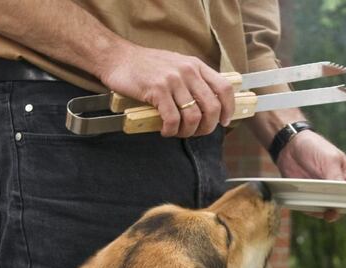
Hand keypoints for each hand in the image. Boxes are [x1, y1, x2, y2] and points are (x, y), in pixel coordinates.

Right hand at [100, 43, 234, 137]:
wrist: (117, 57)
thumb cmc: (146, 66)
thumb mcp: (176, 66)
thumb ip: (193, 81)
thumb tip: (208, 107)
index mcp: (196, 66)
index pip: (224, 88)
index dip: (228, 109)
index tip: (224, 121)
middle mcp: (188, 71)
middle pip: (212, 107)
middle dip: (207, 127)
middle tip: (197, 132)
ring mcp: (173, 80)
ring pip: (193, 116)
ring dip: (187, 131)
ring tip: (178, 132)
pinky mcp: (157, 89)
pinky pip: (172, 119)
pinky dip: (171, 130)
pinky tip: (165, 131)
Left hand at [275, 131, 345, 221]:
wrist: (289, 146)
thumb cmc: (315, 147)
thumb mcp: (330, 159)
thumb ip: (336, 177)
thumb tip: (342, 196)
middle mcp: (336, 188)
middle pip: (344, 204)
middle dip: (341, 208)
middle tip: (336, 209)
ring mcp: (322, 194)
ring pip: (328, 209)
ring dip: (326, 212)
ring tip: (324, 210)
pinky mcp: (308, 197)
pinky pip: (312, 209)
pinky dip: (311, 210)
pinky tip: (309, 206)